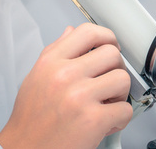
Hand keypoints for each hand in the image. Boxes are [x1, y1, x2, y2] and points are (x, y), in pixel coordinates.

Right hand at [0, 23, 132, 148]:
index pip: (87, 32)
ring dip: (120, 94)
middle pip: (111, 53)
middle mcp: (64, 75)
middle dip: (116, 68)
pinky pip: (125, 109)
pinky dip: (120, 119)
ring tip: (107, 103)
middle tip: (108, 81)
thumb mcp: (36, 78)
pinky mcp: (92, 119)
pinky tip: (106, 122)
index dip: (106, 37)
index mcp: (51, 62)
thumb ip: (55, 52)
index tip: (110, 46)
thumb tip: (71, 32)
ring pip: (122, 79)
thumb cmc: (30, 120)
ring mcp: (79, 96)